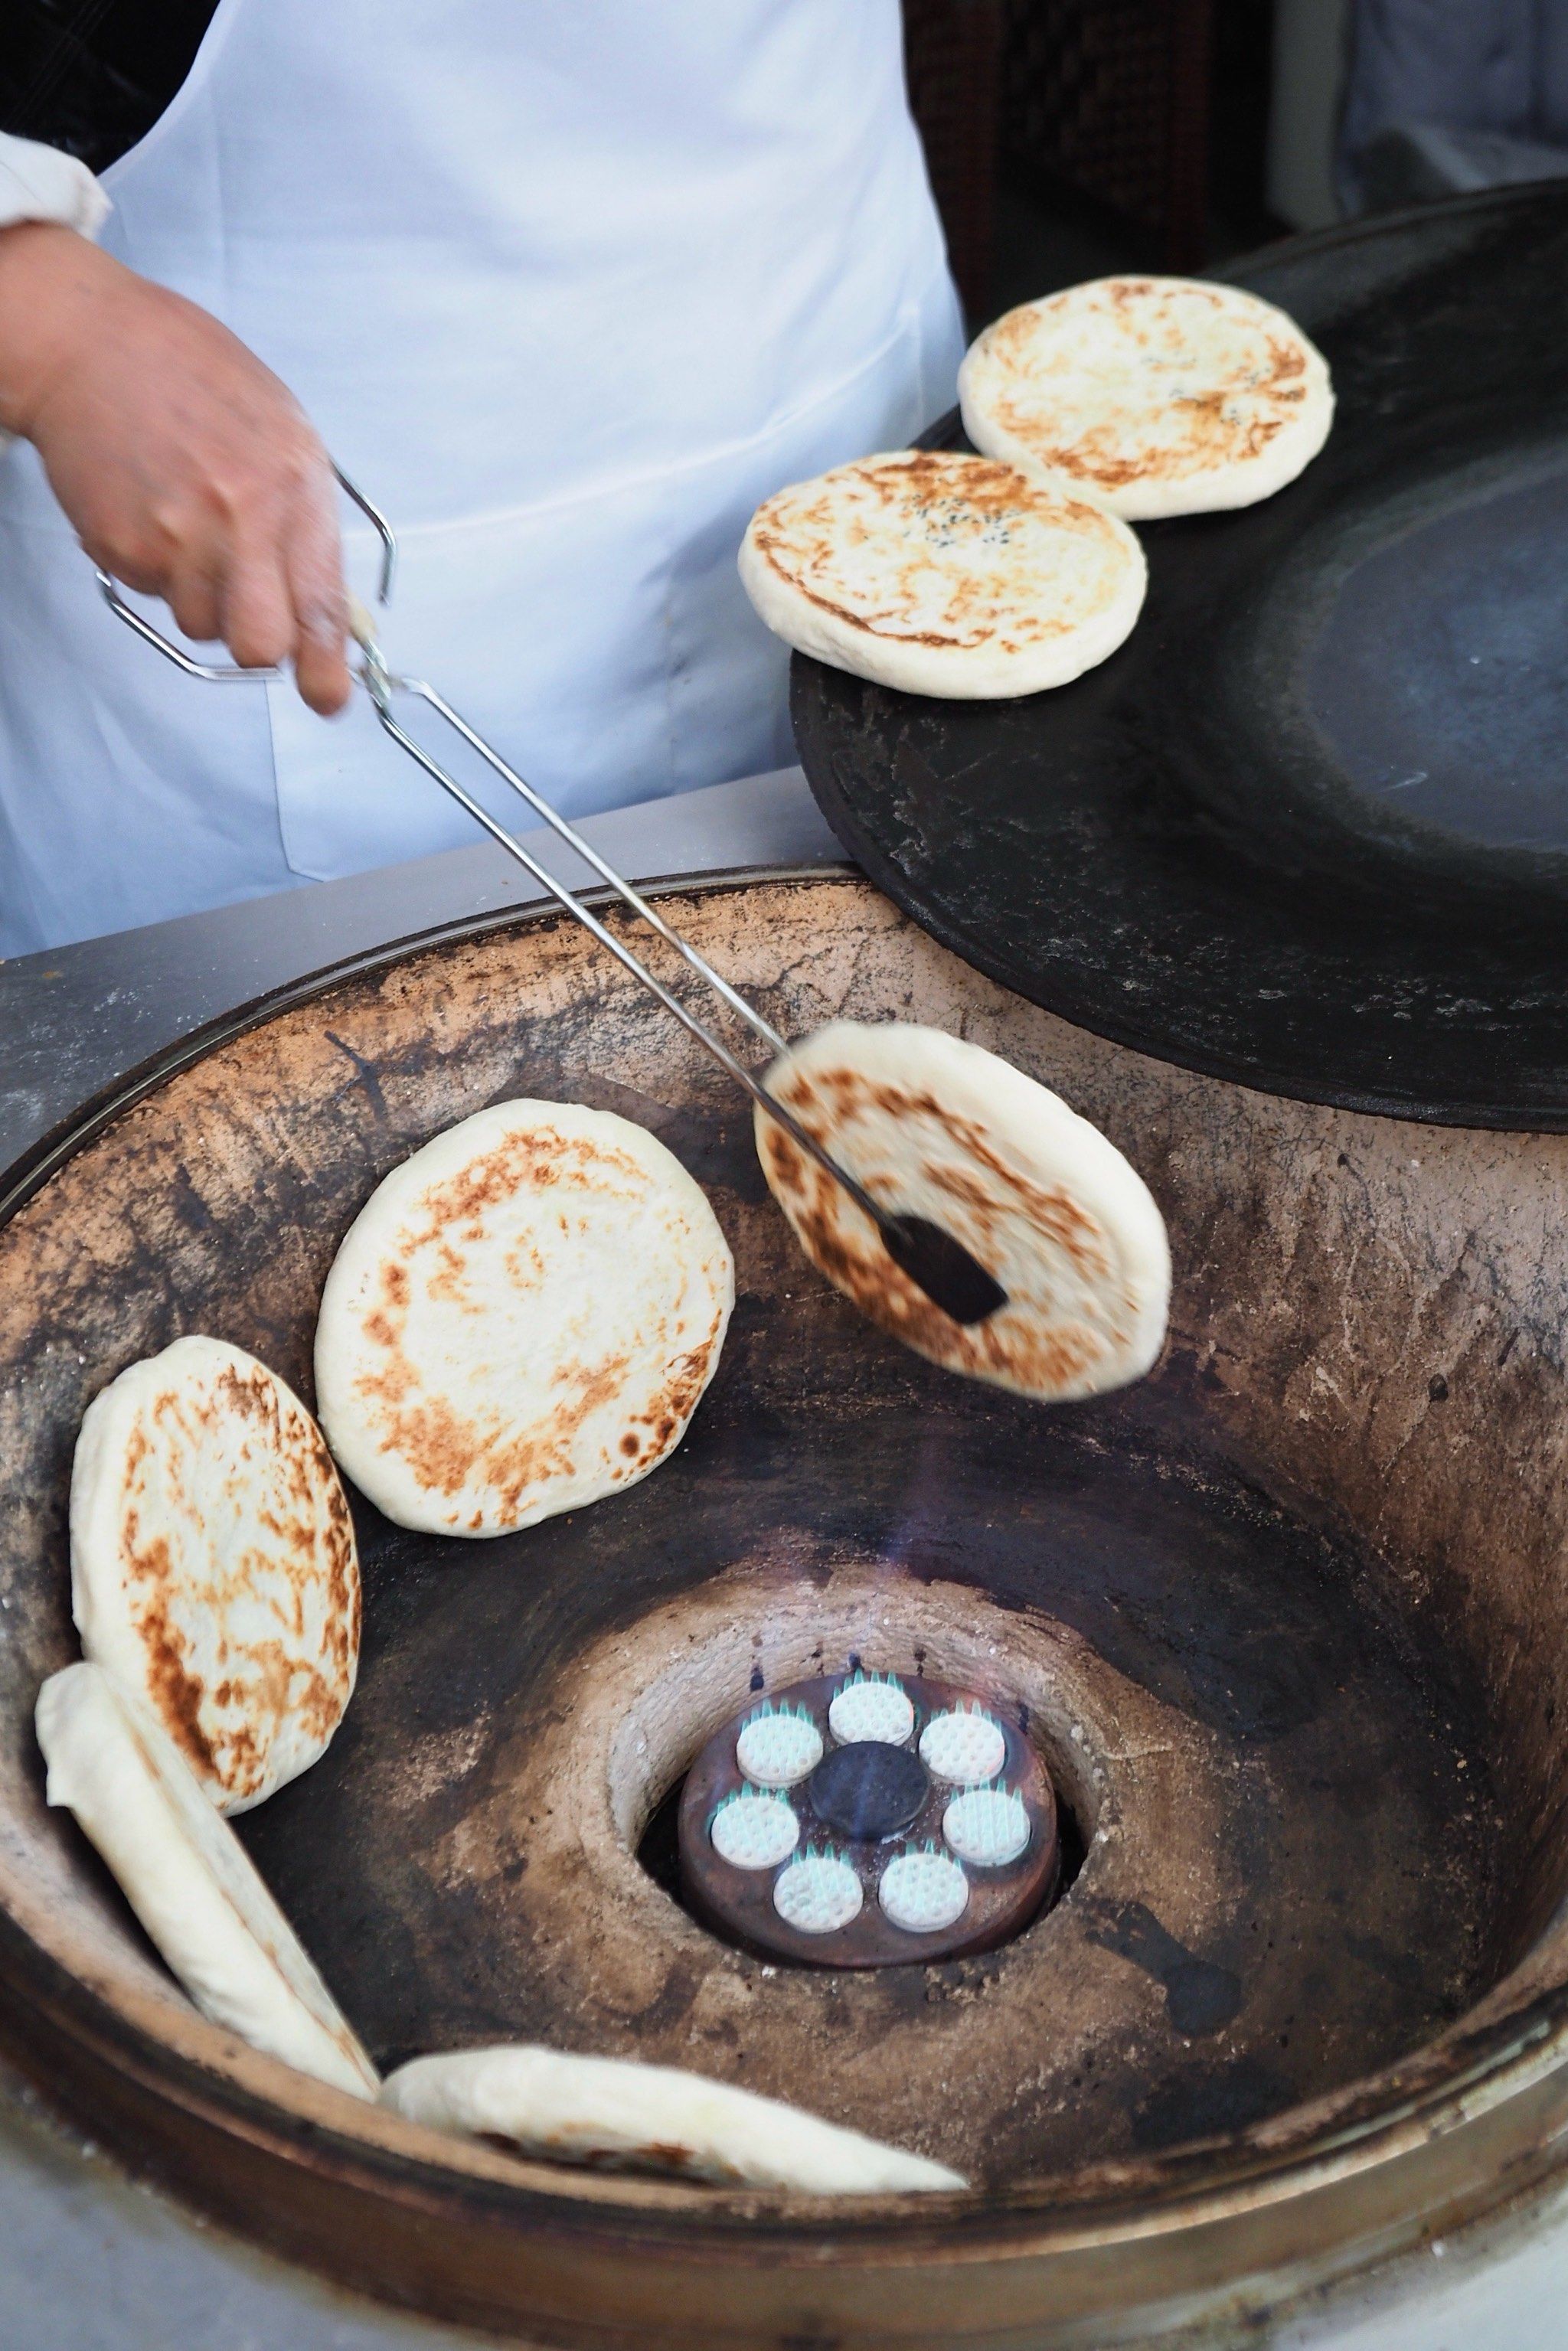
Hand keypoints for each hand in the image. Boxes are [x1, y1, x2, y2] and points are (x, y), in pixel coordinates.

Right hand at [0, 223, 349, 713]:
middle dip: (256, 643)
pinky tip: (150, 507)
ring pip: (200, 624)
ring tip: (186, 522)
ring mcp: (176, 537)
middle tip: (245, 609)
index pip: (320, 604)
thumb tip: (327, 605)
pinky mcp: (122, 546)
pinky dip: (152, 566)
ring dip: (199, 594)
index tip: (327, 697)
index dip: (326, 665)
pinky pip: (151, 594)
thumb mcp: (283, 432)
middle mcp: (240, 519)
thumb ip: (307, 519)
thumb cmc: (192, 376)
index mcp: (293, 487)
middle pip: (259, 644)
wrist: (92, 344)